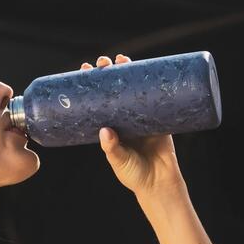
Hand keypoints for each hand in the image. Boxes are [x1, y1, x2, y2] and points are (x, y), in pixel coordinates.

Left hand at [80, 54, 184, 199]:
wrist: (160, 184)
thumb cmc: (135, 175)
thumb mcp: (119, 161)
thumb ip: (112, 148)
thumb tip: (105, 131)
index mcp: (111, 126)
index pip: (98, 100)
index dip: (91, 85)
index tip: (83, 71)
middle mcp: (125, 118)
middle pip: (115, 89)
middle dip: (108, 73)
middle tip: (102, 62)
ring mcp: (142, 116)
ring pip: (134, 88)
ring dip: (129, 71)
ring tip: (121, 59)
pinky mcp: (160, 118)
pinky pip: (156, 97)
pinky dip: (152, 83)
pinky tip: (148, 68)